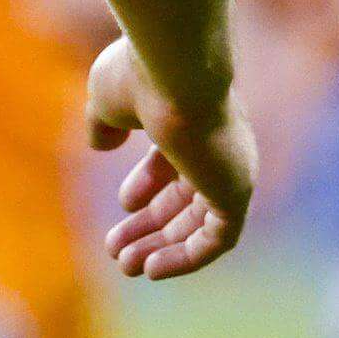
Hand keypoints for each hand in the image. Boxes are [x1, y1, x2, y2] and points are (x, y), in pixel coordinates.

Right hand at [85, 38, 257, 279]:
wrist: (174, 69)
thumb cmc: (139, 76)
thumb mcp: (108, 99)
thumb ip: (104, 122)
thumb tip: (102, 145)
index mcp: (194, 117)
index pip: (177, 160)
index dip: (148, 186)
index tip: (124, 204)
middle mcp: (219, 145)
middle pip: (188, 197)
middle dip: (151, 226)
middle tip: (116, 250)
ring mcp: (231, 168)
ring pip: (200, 223)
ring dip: (163, 247)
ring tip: (126, 266)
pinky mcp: (236, 191)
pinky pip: (218, 238)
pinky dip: (188, 256)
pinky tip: (154, 268)